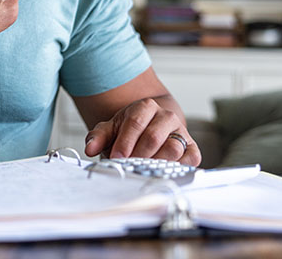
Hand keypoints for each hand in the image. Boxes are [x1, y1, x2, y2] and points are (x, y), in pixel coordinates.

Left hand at [84, 97, 200, 165]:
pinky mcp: (191, 148)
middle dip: (138, 155)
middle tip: (128, 168)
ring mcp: (181, 132)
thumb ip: (98, 136)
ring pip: (173, 149)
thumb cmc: (130, 130)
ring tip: (143, 172)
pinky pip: (190, 159)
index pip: (135, 122)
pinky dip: (177, 168)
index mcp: (145, 107)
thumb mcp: (111, 129)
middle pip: (153, 137)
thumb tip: (90, 148)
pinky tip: (162, 174)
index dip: (124, 142)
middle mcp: (166, 117)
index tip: (115, 157)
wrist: (151, 127)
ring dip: (156, 164)